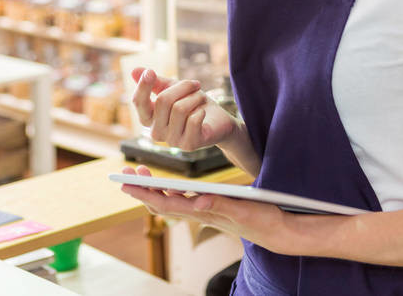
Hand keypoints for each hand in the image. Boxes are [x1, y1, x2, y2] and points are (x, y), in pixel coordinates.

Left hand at [118, 164, 298, 254]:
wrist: (276, 230)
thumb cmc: (262, 219)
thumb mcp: (243, 209)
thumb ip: (220, 205)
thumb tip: (196, 199)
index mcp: (203, 212)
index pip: (166, 204)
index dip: (144, 193)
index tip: (126, 184)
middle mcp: (199, 213)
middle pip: (162, 203)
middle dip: (142, 189)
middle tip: (126, 172)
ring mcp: (204, 211)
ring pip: (170, 202)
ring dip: (153, 189)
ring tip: (141, 173)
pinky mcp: (211, 208)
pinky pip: (183, 200)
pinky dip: (171, 191)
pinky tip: (169, 185)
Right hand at [130, 67, 237, 150]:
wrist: (218, 120)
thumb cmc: (193, 103)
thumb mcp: (174, 89)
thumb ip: (155, 82)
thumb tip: (134, 71)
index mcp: (149, 119)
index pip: (138, 102)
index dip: (142, 86)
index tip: (151, 71)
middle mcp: (156, 132)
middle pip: (163, 100)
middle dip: (182, 87)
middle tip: (195, 84)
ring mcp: (172, 141)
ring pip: (179, 109)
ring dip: (195, 97)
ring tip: (201, 98)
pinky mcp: (188, 145)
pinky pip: (193, 120)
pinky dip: (201, 110)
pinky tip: (203, 112)